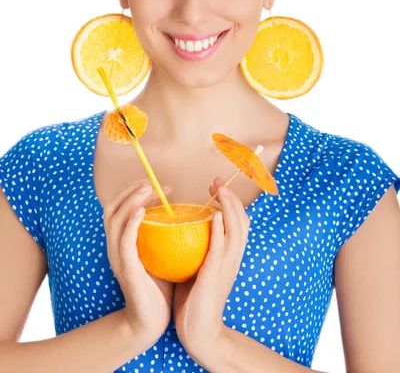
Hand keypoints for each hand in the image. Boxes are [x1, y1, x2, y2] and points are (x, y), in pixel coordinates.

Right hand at [103, 179, 173, 349]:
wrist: (150, 322)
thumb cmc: (159, 288)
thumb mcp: (161, 255)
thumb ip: (164, 235)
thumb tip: (182, 212)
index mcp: (122, 242)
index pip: (119, 207)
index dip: (134, 192)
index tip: (158, 186)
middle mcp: (115, 246)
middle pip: (111, 208)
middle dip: (129, 190)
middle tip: (151, 183)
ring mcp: (118, 257)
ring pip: (114, 220)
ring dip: (130, 201)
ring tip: (147, 190)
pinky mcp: (126, 269)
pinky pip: (124, 241)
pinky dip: (131, 223)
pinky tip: (143, 212)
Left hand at [173, 177, 249, 356]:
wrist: (199, 331)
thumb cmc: (195, 299)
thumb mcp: (198, 267)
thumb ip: (196, 248)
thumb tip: (182, 227)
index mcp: (230, 255)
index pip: (237, 222)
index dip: (229, 202)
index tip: (214, 188)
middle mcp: (233, 257)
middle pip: (242, 220)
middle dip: (231, 197)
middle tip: (216, 182)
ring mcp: (227, 266)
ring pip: (236, 229)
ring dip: (229, 207)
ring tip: (219, 190)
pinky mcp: (216, 275)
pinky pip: (221, 248)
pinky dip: (220, 230)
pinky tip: (214, 216)